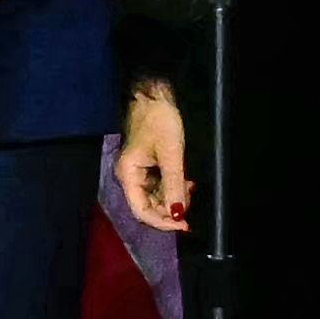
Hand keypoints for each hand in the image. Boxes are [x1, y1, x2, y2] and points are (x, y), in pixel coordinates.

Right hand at [110, 84, 189, 233]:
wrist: (155, 94)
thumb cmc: (159, 120)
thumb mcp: (171, 154)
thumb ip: (173, 186)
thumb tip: (177, 213)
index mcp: (128, 175)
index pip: (142, 211)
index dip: (162, 222)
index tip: (184, 224)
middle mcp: (130, 177)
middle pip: (148, 207)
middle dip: (170, 210)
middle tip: (191, 205)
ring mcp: (138, 172)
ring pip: (155, 198)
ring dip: (173, 199)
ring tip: (190, 189)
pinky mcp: (147, 166)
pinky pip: (159, 186)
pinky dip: (173, 188)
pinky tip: (186, 183)